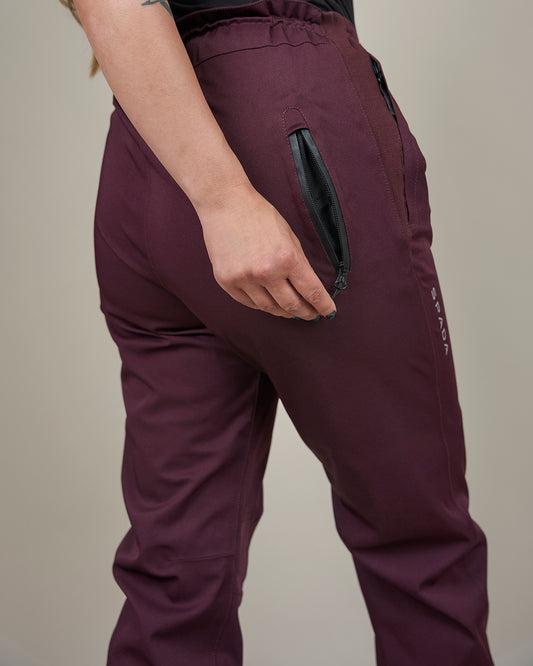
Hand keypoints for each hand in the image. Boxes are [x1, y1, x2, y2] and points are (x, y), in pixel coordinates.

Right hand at [195, 180, 336, 319]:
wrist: (225, 204)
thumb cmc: (259, 216)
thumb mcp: (289, 237)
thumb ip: (298, 264)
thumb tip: (307, 289)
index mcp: (287, 258)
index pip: (312, 291)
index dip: (323, 306)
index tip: (328, 312)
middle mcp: (266, 271)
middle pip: (292, 305)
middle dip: (305, 312)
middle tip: (310, 314)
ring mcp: (244, 278)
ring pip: (270, 308)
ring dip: (284, 311)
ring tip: (290, 311)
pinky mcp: (227, 281)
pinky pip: (249, 303)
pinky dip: (262, 305)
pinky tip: (269, 303)